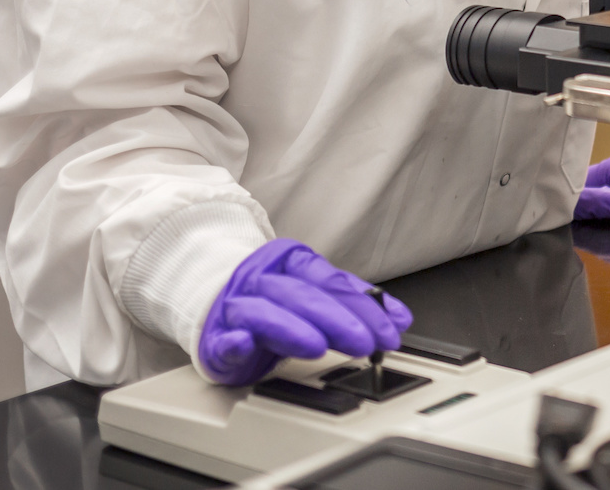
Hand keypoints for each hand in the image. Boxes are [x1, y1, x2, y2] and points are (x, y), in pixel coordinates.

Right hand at [196, 240, 411, 385]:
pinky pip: (223, 338)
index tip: (392, 328)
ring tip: (317, 346)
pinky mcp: (214, 337)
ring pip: (265, 312)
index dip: (365, 305)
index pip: (332, 282)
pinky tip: (244, 345)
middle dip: (338, 320)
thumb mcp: (314, 295)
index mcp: (291, 263)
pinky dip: (234, 342)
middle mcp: (264, 279)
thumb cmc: (272, 302)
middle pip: (303, 296)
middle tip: (365, 342)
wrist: (211, 299)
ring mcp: (237, 306)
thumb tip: (398, 317)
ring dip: (291, 329)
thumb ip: (353, 304)